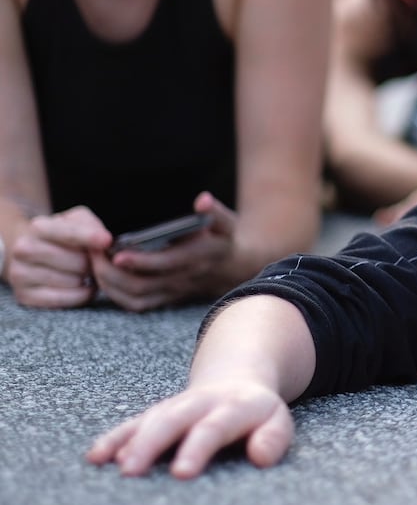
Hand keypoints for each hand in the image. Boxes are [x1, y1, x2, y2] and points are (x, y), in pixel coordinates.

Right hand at [6, 205, 108, 307]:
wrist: (30, 251)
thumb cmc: (62, 235)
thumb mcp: (76, 220)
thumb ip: (92, 225)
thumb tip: (105, 241)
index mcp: (38, 227)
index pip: (68, 234)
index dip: (89, 237)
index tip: (107, 241)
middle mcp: (24, 250)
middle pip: (78, 262)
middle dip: (93, 262)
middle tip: (93, 261)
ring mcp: (20, 274)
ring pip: (74, 282)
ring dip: (88, 279)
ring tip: (84, 272)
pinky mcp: (24, 296)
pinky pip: (66, 300)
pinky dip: (82, 294)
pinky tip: (83, 286)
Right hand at [87, 379, 293, 478]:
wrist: (237, 381)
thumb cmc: (259, 416)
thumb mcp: (278, 422)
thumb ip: (274, 439)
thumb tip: (260, 457)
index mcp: (236, 405)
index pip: (215, 426)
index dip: (197, 447)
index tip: (181, 472)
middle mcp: (202, 402)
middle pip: (173, 419)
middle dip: (151, 443)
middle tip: (132, 471)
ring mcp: (176, 406)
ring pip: (150, 419)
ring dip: (128, 441)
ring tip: (109, 465)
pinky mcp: (157, 414)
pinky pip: (133, 424)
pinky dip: (114, 439)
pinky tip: (96, 457)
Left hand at [95, 192, 237, 310]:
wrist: (234, 268)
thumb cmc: (224, 240)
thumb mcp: (226, 223)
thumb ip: (215, 211)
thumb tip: (202, 200)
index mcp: (197, 258)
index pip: (166, 263)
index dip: (140, 260)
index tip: (117, 252)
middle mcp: (183, 278)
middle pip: (142, 284)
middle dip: (112, 272)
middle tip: (93, 253)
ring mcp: (172, 291)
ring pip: (135, 297)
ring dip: (109, 284)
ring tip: (94, 263)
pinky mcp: (165, 298)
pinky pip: (136, 304)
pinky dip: (116, 295)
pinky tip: (104, 278)